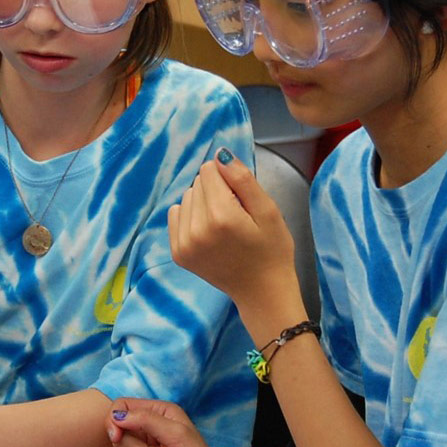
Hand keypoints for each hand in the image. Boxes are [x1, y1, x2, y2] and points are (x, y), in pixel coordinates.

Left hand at [169, 151, 298, 309]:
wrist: (262, 291)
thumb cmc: (272, 249)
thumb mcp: (268, 210)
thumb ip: (243, 180)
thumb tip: (220, 155)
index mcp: (221, 216)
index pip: (209, 170)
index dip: (228, 179)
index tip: (241, 199)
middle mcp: (196, 229)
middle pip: (197, 183)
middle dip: (215, 191)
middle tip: (236, 215)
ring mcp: (183, 243)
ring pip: (186, 198)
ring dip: (202, 204)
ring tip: (223, 225)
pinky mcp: (178, 253)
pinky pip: (175, 215)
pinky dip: (190, 217)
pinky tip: (208, 232)